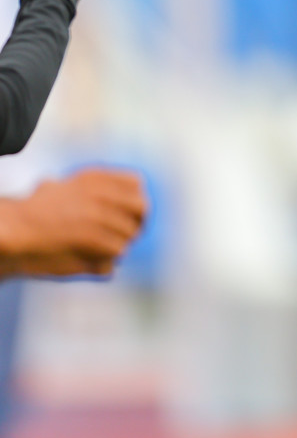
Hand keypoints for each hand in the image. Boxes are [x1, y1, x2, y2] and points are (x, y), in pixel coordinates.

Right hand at [0, 168, 146, 276]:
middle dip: (137, 222)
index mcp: (93, 178)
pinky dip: (108, 259)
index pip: (136, 184)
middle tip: (127, 235)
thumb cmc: (28, 216)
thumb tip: (109, 207)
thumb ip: (84, 195)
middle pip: (141, 207)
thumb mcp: (55, 190)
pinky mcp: (96, 238)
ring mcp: (100, 216)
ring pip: (130, 233)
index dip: (135, 201)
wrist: (10, 232)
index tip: (130, 214)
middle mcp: (101, 194)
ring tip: (98, 249)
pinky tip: (92, 259)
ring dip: (119, 244)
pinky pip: (117, 251)